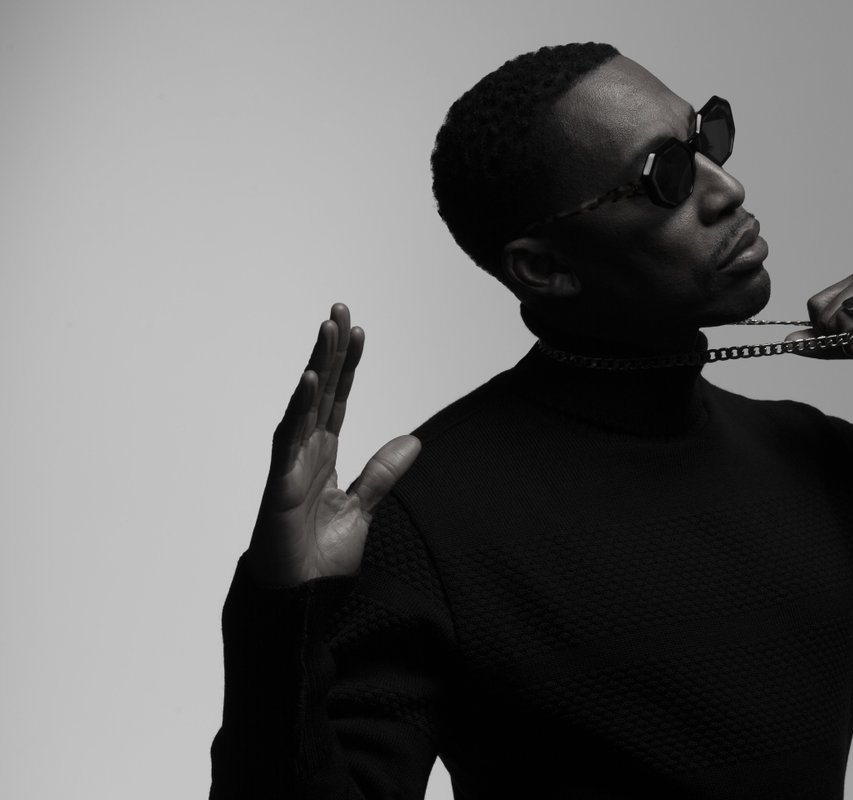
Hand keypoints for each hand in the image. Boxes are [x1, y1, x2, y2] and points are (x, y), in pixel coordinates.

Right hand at [245, 303, 420, 586]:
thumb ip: (382, 473)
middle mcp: (305, 452)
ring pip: (305, 404)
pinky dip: (298, 409)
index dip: (348, 365)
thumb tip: (412, 441)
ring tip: (326, 327)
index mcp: (323, 455)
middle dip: (330, 349)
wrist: (298, 598)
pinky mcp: (279, 485)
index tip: (358, 330)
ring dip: (315, 365)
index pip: (339, 399)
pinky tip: (308, 380)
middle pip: (322, 390)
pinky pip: (289, 440)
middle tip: (340, 309)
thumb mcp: (362, 508)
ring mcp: (290, 465)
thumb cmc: (317, 557)